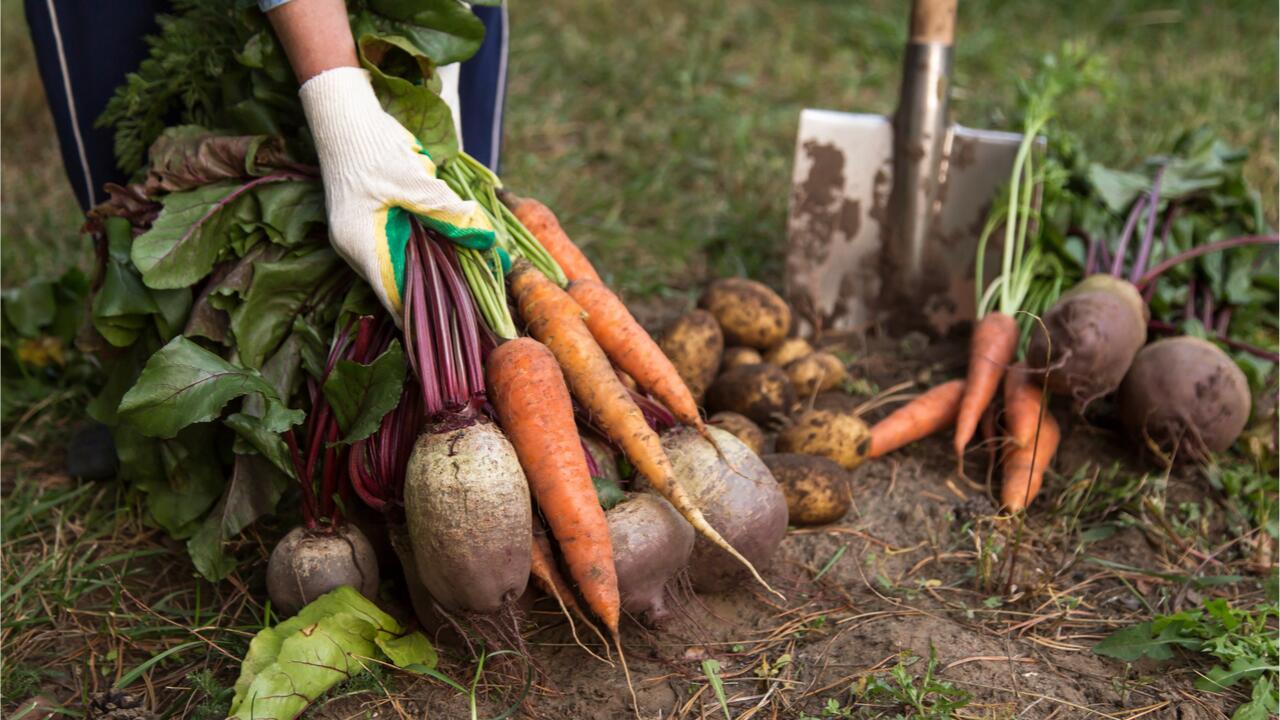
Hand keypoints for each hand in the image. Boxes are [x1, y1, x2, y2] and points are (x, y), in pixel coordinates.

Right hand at [300, 67, 493, 315]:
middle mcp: (355, 248)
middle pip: (396, 284)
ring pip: (398, 265)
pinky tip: (444, 248)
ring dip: (428, 269)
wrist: (343, 115)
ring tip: (463, 283)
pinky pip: (396, 247)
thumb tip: (483, 237)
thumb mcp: (416, 182)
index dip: (422, 316)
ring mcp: (358, 236)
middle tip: (468, 306)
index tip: (450, 330)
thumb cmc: (372, 147)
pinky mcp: (366, 223)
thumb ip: (447, 213)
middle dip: (431, 293)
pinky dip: (419, 249)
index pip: (392, 297)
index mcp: (360, 245)